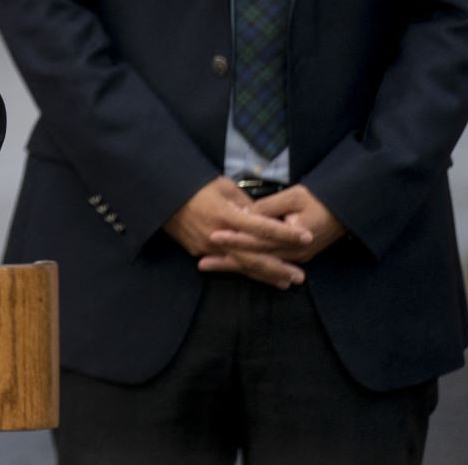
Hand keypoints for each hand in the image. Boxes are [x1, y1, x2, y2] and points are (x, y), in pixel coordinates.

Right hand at [165, 177, 311, 288]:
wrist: (160, 195)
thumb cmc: (194, 185)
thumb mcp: (222, 186)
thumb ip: (245, 203)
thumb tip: (263, 217)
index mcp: (226, 214)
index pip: (262, 227)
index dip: (286, 232)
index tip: (307, 237)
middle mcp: (218, 235)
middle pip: (254, 257)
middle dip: (279, 268)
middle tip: (300, 277)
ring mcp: (207, 246)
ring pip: (241, 265)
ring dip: (265, 275)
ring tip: (286, 282)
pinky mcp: (198, 252)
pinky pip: (225, 263)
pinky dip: (244, 270)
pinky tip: (259, 276)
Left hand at [207, 184, 344, 267]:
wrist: (346, 211)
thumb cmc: (320, 199)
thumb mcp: (295, 196)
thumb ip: (269, 207)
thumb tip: (245, 214)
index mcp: (292, 238)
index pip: (257, 241)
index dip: (235, 239)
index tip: (213, 236)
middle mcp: (293, 254)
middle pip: (254, 258)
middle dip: (227, 260)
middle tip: (201, 262)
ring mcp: (295, 258)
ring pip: (259, 264)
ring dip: (234, 266)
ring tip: (209, 266)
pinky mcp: (295, 257)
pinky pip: (268, 264)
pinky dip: (249, 266)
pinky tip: (232, 267)